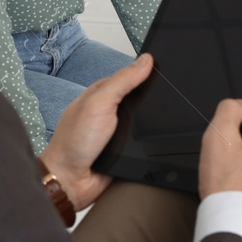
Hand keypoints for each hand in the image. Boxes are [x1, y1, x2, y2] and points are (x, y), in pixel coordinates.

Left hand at [42, 53, 153, 208]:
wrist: (71, 181)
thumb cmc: (74, 142)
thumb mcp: (99, 103)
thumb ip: (122, 81)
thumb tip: (145, 60)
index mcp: (102, 94)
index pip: (130, 76)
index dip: (148, 72)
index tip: (167, 67)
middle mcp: (110, 111)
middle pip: (141, 98)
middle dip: (154, 98)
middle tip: (169, 97)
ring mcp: (119, 130)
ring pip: (147, 120)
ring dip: (154, 122)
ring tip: (166, 117)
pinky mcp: (127, 149)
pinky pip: (147, 141)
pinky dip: (153, 140)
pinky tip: (159, 138)